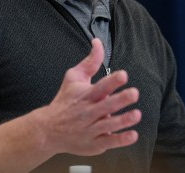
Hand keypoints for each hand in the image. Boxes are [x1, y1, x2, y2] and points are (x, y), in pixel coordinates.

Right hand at [37, 38, 141, 155]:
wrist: (48, 130)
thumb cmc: (65, 101)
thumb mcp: (74, 78)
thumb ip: (91, 61)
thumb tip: (98, 42)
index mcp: (85, 95)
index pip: (100, 86)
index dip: (112, 81)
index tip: (123, 75)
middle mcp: (88, 112)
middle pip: (106, 105)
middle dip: (120, 99)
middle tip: (134, 93)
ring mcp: (91, 129)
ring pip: (109, 125)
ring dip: (123, 120)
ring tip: (136, 114)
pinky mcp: (94, 143)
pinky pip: (109, 141)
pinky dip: (121, 140)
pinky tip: (133, 135)